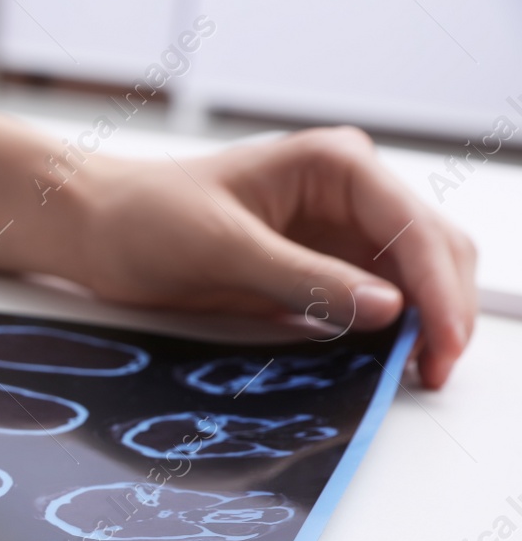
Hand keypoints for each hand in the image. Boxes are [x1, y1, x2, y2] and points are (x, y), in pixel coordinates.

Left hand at [71, 127, 475, 387]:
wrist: (97, 229)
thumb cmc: (147, 217)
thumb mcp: (224, 249)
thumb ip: (305, 279)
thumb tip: (387, 310)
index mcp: (336, 165)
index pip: (413, 228)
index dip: (438, 291)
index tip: (441, 346)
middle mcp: (348, 194)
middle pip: (429, 252)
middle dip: (442, 311)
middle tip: (434, 373)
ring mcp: (335, 233)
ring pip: (410, 282)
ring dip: (421, 325)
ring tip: (417, 375)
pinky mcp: (314, 271)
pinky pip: (370, 304)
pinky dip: (386, 333)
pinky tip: (384, 364)